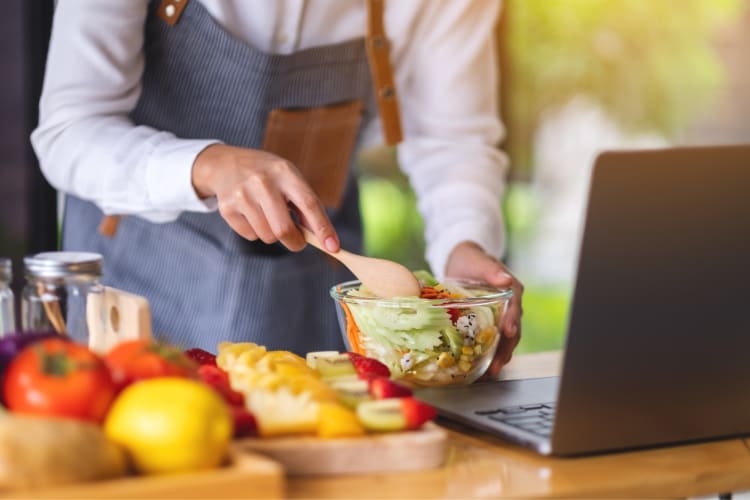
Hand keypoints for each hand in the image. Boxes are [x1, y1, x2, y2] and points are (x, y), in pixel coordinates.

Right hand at [191, 144, 338, 251]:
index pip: (308, 204)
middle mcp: (263, 182)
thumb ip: (305, 204)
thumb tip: (321, 236)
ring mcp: (242, 195)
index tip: (333, 247)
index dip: (323, 228)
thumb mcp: (289, 178)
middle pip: (284, 229)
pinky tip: (251, 213)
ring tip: (268, 215)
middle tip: (297, 241)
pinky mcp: (227, 207)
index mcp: (285, 172)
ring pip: (267, 236)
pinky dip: (255, 231)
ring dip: (273, 234)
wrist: (226, 164)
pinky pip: (250, 235)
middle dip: (295, 242)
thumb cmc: (267, 175)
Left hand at [444, 241, 523, 377]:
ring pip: (505, 340)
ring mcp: (501, 316)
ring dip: (499, 356)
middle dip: (506, 349)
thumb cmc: (471, 259)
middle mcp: (511, 305)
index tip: (509, 332)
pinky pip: (493, 340)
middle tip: (497, 365)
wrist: (462, 261)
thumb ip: (492, 270)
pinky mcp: (490, 323)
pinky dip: (489, 354)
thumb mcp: (479, 261)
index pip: (515, 308)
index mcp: (513, 290)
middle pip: (513, 331)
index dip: (512, 321)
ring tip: (490, 373)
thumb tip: (506, 279)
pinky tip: (481, 368)